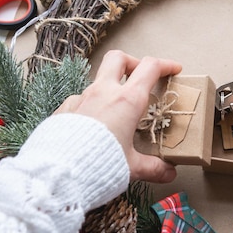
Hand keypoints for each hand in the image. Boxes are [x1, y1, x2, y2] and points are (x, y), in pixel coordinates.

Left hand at [55, 50, 181, 182]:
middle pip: (118, 59)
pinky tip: (92, 125)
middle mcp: (103, 93)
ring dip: (110, 88)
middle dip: (132, 62)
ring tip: (116, 111)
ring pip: (97, 80)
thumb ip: (153, 168)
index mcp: (127, 101)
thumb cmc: (98, 165)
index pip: (150, 68)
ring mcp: (81, 99)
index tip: (173, 69)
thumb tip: (169, 173)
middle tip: (140, 77)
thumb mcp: (132, 167)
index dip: (165, 64)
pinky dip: (90, 106)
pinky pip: (79, 100)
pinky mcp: (64, 110)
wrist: (58, 173)